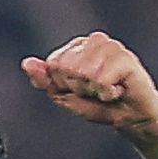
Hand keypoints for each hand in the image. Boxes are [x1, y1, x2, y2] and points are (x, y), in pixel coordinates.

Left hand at [20, 33, 157, 134]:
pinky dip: (107, 93)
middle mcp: (95, 40)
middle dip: (79, 87)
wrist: (130, 118)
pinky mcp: (126, 58)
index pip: (54, 65)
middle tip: (96, 91)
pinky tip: (117, 91)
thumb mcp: (64, 95)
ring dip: (94, 90)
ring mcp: (112, 46)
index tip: (81, 89)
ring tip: (107, 91)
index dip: (64, 85)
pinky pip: (101, 79)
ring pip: (83, 72)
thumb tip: (27, 63)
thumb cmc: (98, 104)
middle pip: (67, 67)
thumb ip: (44, 80)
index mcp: (78, 46)